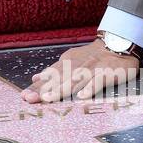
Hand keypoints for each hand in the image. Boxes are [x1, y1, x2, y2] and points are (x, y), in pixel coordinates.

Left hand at [21, 38, 140, 103]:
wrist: (118, 43)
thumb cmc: (93, 55)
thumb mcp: (71, 59)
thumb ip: (54, 70)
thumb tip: (36, 77)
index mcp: (67, 62)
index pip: (49, 76)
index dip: (37, 87)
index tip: (24, 96)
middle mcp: (77, 66)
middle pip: (58, 80)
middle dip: (44, 90)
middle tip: (31, 99)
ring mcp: (91, 69)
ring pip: (74, 81)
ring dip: (62, 89)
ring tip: (49, 98)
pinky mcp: (106, 73)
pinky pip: (97, 82)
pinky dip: (89, 89)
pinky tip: (81, 97)